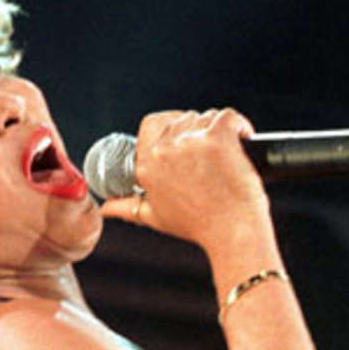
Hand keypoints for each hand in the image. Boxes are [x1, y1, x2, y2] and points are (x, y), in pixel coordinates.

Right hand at [100, 108, 269, 250]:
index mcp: (146, 164)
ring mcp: (190, 141)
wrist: (232, 233)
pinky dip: (240, 126)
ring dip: (219, 132)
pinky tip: (243, 141)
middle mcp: (164, 150)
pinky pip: (229, 116)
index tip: (188, 138)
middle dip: (199, 132)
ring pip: (207, 117)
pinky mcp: (217, 137)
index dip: (172, 125)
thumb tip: (105, 209)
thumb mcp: (154, 216)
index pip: (152, 123)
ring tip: (227, 157)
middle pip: (183, 118)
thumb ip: (126, 207)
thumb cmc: (196, 225)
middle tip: (213, 156)